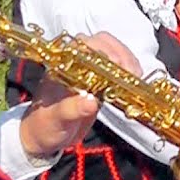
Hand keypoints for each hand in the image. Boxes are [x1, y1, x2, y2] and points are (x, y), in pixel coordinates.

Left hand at [18, 32, 141, 158]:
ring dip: (127, 60)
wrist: (44, 137)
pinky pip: (116, 66)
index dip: (104, 51)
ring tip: (136, 77)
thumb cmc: (44, 127)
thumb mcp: (56, 120)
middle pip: (102, 43)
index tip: (119, 66)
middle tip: (132, 73)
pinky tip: (135, 79)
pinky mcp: (99, 81)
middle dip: (120, 53)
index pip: (84, 45)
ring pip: (112, 51)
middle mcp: (76, 63)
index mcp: (61, 66)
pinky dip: (128, 69)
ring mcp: (88, 70)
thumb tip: (92, 102)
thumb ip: (71, 110)